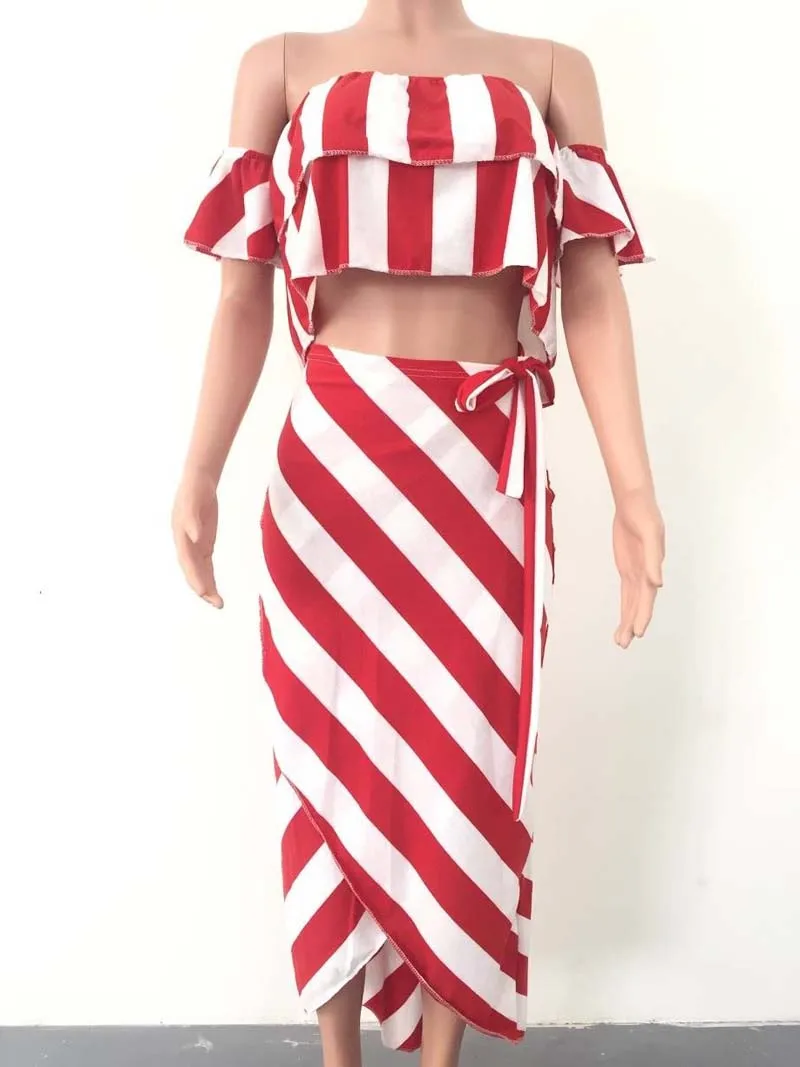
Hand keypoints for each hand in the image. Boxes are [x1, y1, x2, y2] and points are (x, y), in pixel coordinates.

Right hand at [171, 470, 223, 607]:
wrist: (198, 480)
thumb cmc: (195, 489)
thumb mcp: (194, 500)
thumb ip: (193, 519)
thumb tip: (195, 537)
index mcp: (181, 535)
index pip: (187, 561)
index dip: (194, 576)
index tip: (203, 591)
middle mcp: (185, 543)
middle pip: (192, 570)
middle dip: (202, 587)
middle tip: (216, 603)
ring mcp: (193, 545)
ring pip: (199, 571)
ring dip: (206, 587)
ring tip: (218, 603)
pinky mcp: (202, 544)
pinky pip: (205, 565)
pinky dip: (209, 578)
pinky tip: (214, 590)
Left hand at [612, 486, 663, 647]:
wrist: (634, 502)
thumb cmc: (644, 515)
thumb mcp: (649, 533)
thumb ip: (652, 559)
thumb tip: (657, 583)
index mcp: (651, 567)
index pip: (646, 596)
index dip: (642, 614)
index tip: (638, 632)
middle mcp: (646, 573)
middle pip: (639, 603)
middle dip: (633, 623)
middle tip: (623, 643)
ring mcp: (637, 571)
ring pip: (632, 601)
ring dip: (628, 620)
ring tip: (621, 640)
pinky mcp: (628, 568)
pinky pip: (627, 592)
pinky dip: (627, 606)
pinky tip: (624, 619)